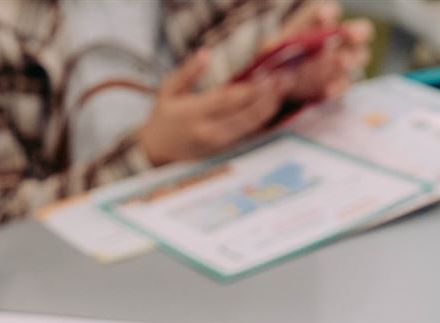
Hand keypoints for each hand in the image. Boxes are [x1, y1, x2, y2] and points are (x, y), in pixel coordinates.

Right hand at [137, 48, 288, 166]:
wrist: (155, 152)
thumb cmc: (163, 117)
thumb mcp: (168, 91)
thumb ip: (187, 72)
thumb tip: (205, 53)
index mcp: (194, 114)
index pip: (228, 101)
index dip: (250, 89)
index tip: (268, 75)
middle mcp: (208, 132)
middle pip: (245, 116)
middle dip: (267, 99)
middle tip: (285, 81)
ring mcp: (217, 145)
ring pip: (249, 128)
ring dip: (268, 110)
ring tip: (282, 91)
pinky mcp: (223, 152)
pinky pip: (247, 136)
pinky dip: (261, 121)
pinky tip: (272, 106)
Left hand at [267, 1, 371, 102]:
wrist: (280, 80)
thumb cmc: (282, 55)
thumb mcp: (276, 46)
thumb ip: (281, 44)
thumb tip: (284, 47)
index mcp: (325, 22)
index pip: (332, 13)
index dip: (328, 14)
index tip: (321, 17)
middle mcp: (342, 39)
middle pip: (360, 32)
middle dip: (355, 33)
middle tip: (347, 35)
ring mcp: (344, 61)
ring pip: (359, 56)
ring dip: (350, 59)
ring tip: (340, 61)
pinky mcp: (339, 83)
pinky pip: (345, 84)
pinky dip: (338, 87)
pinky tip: (328, 89)